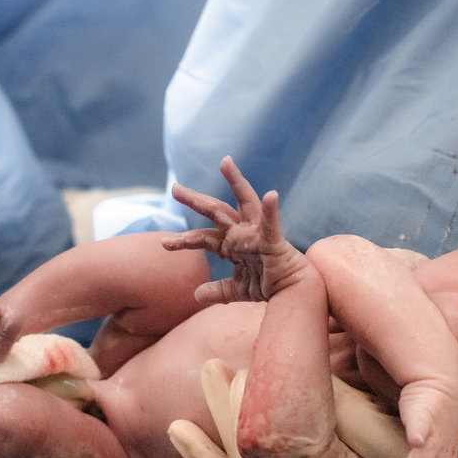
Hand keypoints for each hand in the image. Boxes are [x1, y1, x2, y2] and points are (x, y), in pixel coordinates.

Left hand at [164, 156, 309, 303]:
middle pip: (216, 211)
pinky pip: (271, 223)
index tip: (164, 242)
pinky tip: (271, 195)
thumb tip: (196, 295)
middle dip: (195, 199)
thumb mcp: (237, 290)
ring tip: (225, 162)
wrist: (293, 294)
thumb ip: (218, 290)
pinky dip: (270, 209)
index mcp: (233, 244)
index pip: (203, 238)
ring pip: (244, 202)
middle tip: (174, 188)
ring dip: (236, 180)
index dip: (183, 240)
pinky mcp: (273, 240)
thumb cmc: (269, 287)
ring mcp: (257, 233)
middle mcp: (242, 233)